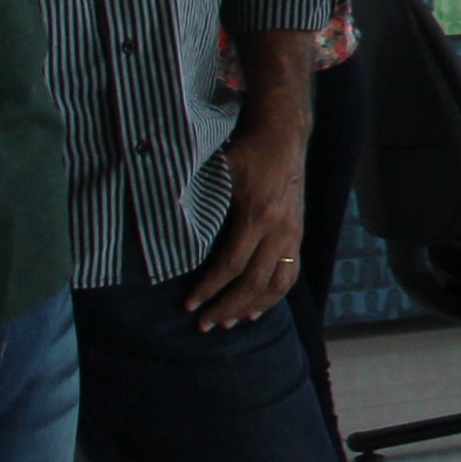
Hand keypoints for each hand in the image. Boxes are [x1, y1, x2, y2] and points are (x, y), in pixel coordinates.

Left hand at [182, 123, 307, 330]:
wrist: (283, 136)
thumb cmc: (245, 151)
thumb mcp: (217, 170)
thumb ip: (196, 199)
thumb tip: (162, 223)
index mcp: (257, 216)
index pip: (231, 265)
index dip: (209, 288)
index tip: (189, 305)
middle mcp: (279, 230)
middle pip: (254, 282)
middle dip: (227, 307)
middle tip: (204, 325)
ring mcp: (292, 234)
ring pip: (277, 284)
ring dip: (252, 307)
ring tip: (230, 323)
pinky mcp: (298, 235)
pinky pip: (290, 275)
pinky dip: (273, 297)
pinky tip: (256, 309)